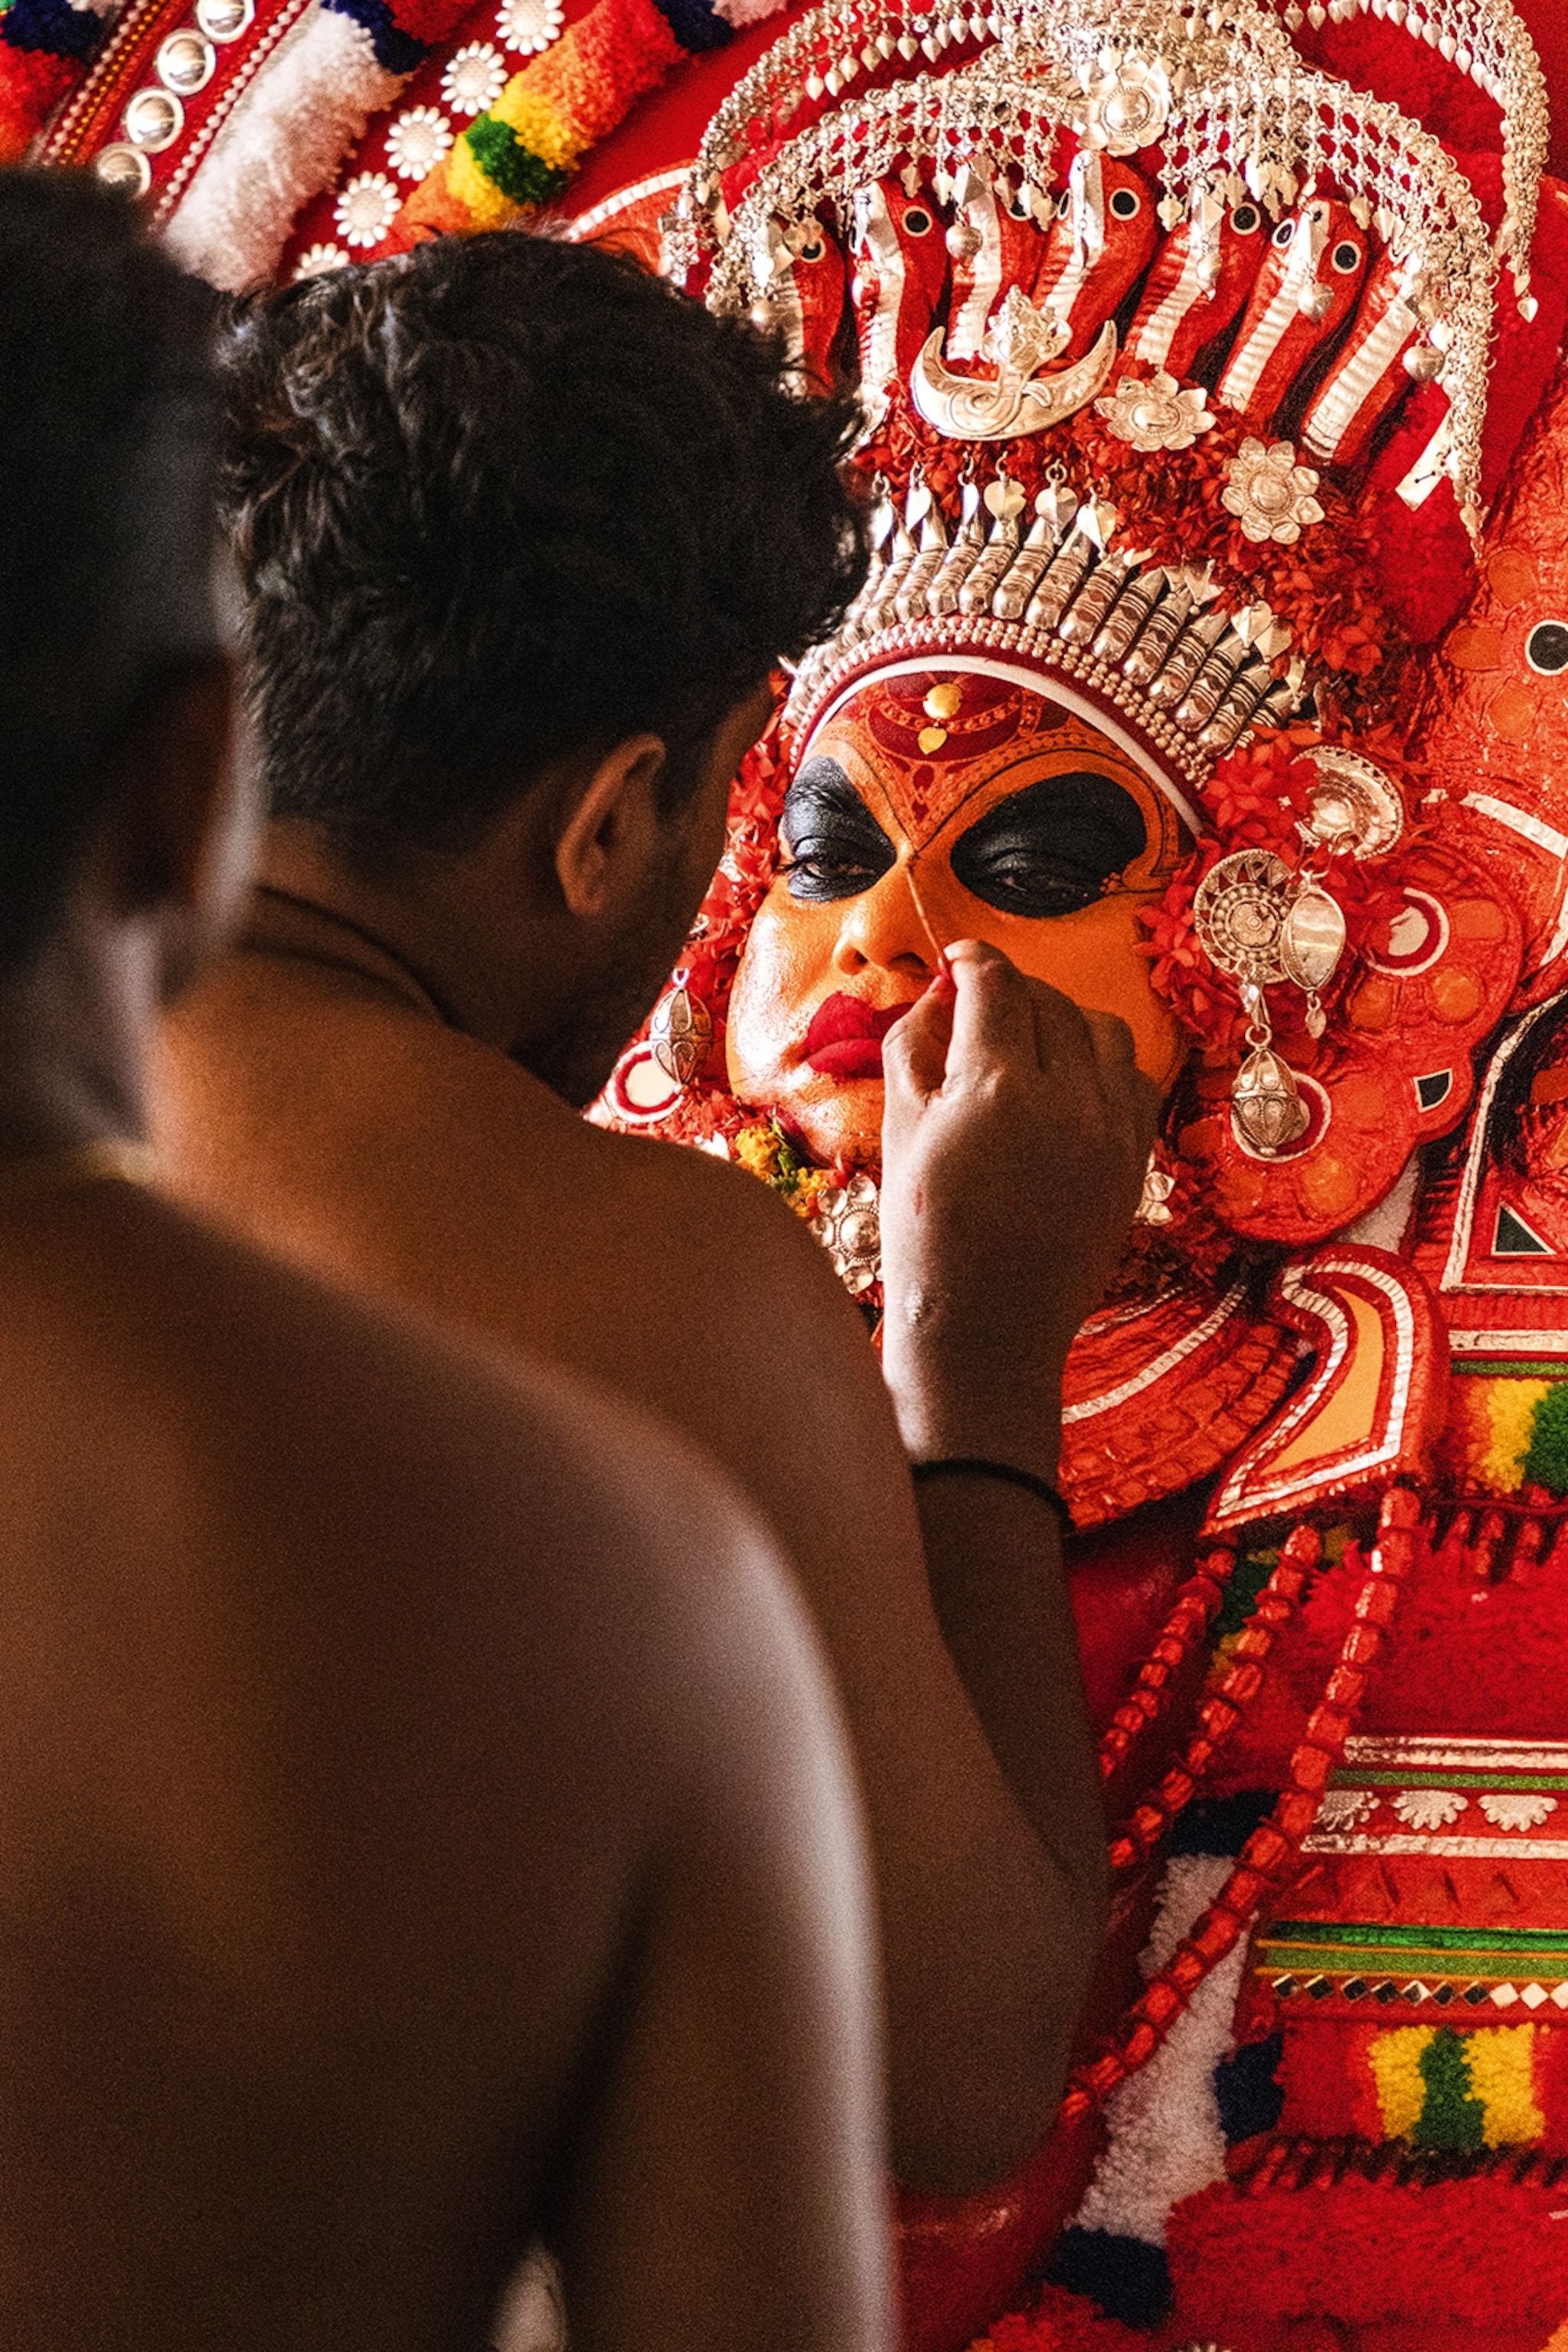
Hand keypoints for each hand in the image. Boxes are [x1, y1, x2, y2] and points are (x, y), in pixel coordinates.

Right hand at [878, 939, 1160, 1477]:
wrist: (984, 1331)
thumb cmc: (925, 1236)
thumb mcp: (901, 1132)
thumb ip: (914, 1047)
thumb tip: (942, 995)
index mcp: (997, 1087)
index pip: (996, 985)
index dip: (972, 962)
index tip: (957, 963)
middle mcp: (1068, 1099)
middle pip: (1049, 1002)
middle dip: (1011, 993)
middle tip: (978, 1008)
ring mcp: (1111, 1132)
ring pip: (1103, 1032)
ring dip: (1065, 1022)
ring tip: (1028, 1045)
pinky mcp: (1135, 1163)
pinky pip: (1134, 1082)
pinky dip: (1103, 1069)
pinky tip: (1069, 1089)